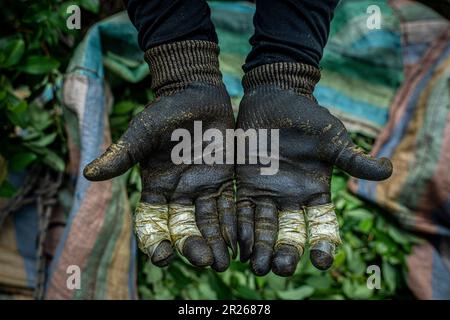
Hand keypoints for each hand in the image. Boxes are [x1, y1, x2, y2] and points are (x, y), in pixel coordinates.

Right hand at [83, 41, 235, 270]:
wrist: (195, 94)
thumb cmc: (164, 112)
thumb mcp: (143, 134)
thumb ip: (122, 155)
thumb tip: (87, 174)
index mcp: (155, 188)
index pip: (152, 222)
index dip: (154, 240)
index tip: (162, 256)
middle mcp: (178, 194)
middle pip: (183, 228)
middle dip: (192, 246)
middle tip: (204, 261)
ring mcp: (202, 189)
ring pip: (208, 223)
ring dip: (216, 242)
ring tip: (224, 262)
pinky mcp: (224, 181)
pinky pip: (229, 207)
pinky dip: (233, 224)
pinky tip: (241, 241)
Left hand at [236, 63, 391, 275]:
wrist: (277, 100)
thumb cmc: (309, 119)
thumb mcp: (332, 140)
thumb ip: (353, 159)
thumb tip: (388, 170)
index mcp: (316, 193)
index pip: (322, 226)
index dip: (323, 244)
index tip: (321, 261)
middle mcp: (291, 199)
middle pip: (289, 233)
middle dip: (285, 252)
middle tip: (280, 268)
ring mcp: (267, 193)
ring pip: (264, 227)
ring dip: (260, 247)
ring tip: (255, 266)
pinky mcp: (246, 184)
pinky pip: (242, 210)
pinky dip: (240, 226)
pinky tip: (236, 243)